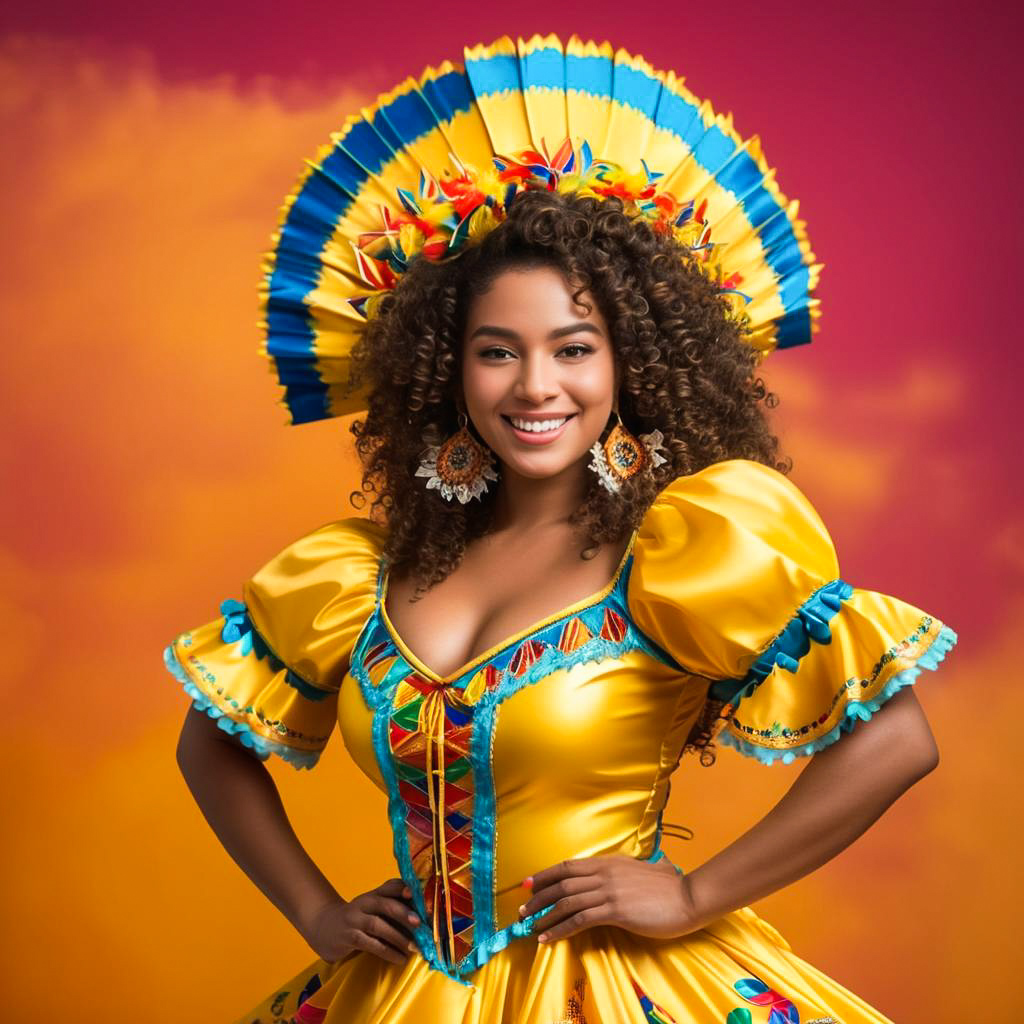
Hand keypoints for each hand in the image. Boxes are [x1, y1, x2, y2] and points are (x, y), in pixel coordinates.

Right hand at [303, 878, 420, 965]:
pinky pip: (370, 944)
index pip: (390, 886)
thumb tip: (423, 916)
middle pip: (385, 904)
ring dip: (397, 937)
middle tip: (420, 924)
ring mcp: (354, 919)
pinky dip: (387, 952)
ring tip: (414, 947)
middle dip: (403, 913)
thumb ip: (392, 907)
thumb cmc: (357, 918)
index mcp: (373, 894)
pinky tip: (399, 958)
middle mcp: (364, 903)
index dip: (403, 888)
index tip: (417, 895)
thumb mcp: (372, 908)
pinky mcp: (349, 937)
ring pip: (377, 925)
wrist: (324, 927)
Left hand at [517, 854, 700, 944]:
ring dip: (544, 915)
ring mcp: (608, 890)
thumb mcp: (644, 870)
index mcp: (608, 862)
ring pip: (566, 901)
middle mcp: (604, 873)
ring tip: (530, 927)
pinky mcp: (615, 910)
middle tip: (522, 910)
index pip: (568, 866)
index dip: (545, 875)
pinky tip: (548, 938)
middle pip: (561, 883)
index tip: (528, 884)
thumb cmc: (670, 887)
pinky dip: (559, 929)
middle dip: (538, 898)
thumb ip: (632, 869)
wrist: (688, 897)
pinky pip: (579, 919)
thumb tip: (636, 867)